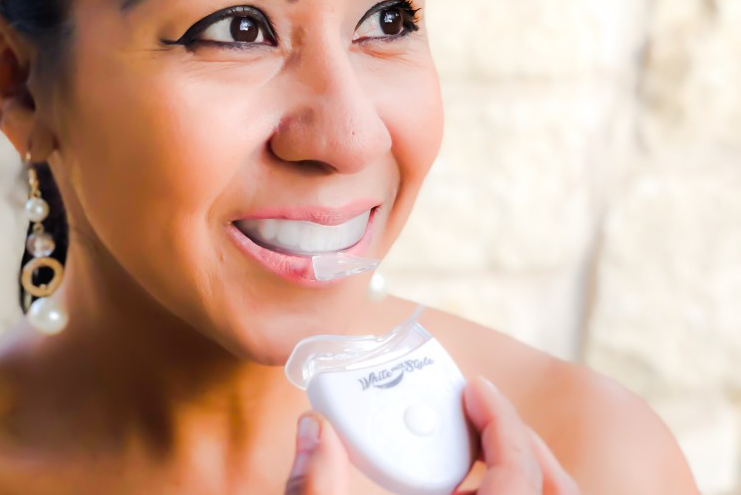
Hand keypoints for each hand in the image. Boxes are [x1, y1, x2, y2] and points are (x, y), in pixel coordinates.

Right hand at [283, 377, 579, 493]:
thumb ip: (315, 489)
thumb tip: (314, 429)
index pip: (520, 476)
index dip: (504, 423)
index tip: (474, 387)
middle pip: (557, 493)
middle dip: (526, 440)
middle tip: (484, 407)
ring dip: (527, 466)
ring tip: (484, 438)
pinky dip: (512, 486)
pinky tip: (467, 479)